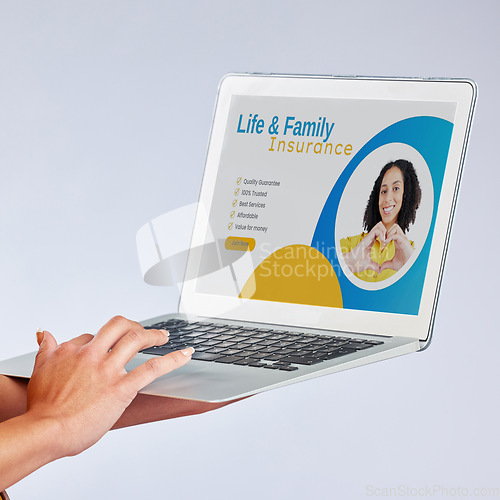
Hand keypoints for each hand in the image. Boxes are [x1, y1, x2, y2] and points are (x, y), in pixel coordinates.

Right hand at [26, 316, 192, 458]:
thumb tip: (44, 333)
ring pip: (136, 339)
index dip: (103, 340)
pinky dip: (173, 358)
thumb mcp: (39, 370)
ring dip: (154, 335)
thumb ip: (45, 349)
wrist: (45, 431)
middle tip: (143, 331)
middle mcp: (91, 355)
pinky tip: (185, 354)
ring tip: (164, 336)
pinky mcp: (122, 388)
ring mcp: (108, 370)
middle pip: (118, 326)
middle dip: (134, 325)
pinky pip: (153, 367)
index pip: (93, 335)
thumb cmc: (43, 408)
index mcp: (72, 350)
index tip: (109, 348)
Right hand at [343, 221, 386, 273]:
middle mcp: (370, 239)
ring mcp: (369, 238)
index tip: (388, 246)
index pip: (381, 235)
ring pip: (379, 227)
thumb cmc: (359, 263)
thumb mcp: (371, 265)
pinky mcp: (367, 238)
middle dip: (387, 233)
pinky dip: (382, 234)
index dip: (386, 238)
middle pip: (380, 229)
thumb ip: (375, 266)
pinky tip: (383, 242)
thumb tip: (379, 271)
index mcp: (371, 244)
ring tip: (386, 241)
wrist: (352, 263)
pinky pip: (377, 230)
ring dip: (385, 233)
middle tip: (389, 241)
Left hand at [380, 224, 413, 271]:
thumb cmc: (404, 265)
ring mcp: (402, 239)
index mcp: (397, 242)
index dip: (384, 235)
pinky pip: (396, 234)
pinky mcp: (404, 241)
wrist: (410, 267)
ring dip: (388, 232)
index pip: (391, 232)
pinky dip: (390, 237)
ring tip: (384, 240)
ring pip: (395, 227)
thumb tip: (380, 268)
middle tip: (381, 238)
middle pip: (393, 227)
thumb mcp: (391, 264)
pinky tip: (385, 243)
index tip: (379, 241)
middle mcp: (400, 239)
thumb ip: (385, 264)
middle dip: (386, 231)